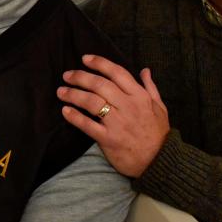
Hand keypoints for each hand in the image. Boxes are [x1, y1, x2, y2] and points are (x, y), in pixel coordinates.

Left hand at [58, 55, 169, 177]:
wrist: (159, 162)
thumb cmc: (158, 134)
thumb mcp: (160, 108)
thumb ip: (151, 87)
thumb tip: (145, 70)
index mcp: (140, 96)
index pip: (117, 73)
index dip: (99, 63)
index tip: (85, 58)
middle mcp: (128, 106)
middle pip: (100, 85)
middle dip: (81, 77)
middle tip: (67, 75)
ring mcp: (118, 123)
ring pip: (92, 102)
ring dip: (74, 94)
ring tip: (61, 91)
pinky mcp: (109, 139)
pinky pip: (88, 125)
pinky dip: (75, 117)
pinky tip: (65, 111)